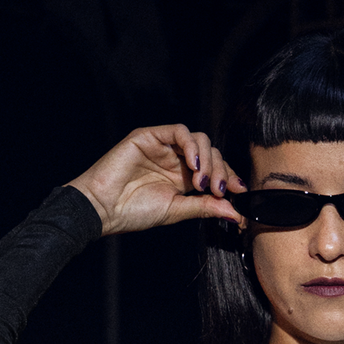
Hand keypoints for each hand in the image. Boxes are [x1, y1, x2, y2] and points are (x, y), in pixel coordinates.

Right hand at [67, 125, 245, 238]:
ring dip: (208, 160)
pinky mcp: (150, 136)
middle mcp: (175, 160)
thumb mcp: (176, 211)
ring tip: (202, 182)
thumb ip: (205, 207)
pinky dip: (191, 145)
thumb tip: (235, 213)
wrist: (104, 208)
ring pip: (199, 139)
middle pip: (211, 154)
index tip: (240, 193)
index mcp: (183, 179)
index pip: (214, 170)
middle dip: (220, 171)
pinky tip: (194, 165)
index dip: (229, 178)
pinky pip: (178, 131)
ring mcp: (164, 147)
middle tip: (217, 191)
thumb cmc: (134, 212)